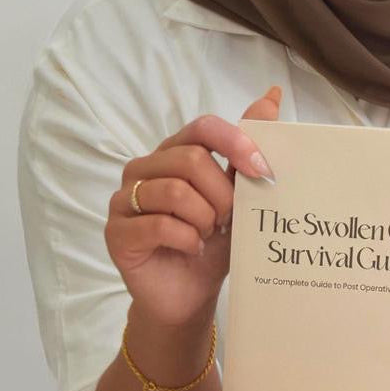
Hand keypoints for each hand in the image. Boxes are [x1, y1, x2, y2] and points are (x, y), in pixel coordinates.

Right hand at [104, 84, 281, 329]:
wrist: (189, 295)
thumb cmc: (213, 243)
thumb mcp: (238, 196)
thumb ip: (248, 149)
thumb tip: (273, 94)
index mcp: (175, 152)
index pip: (202, 127)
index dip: (235, 143)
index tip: (263, 170)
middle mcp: (145, 168)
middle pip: (190, 160)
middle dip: (221, 194)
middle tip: (227, 220)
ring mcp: (125, 199)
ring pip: (175, 192)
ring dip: (204, 219)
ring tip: (209, 235)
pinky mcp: (116, 231)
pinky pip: (157, 224)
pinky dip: (187, 239)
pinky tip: (193, 249)